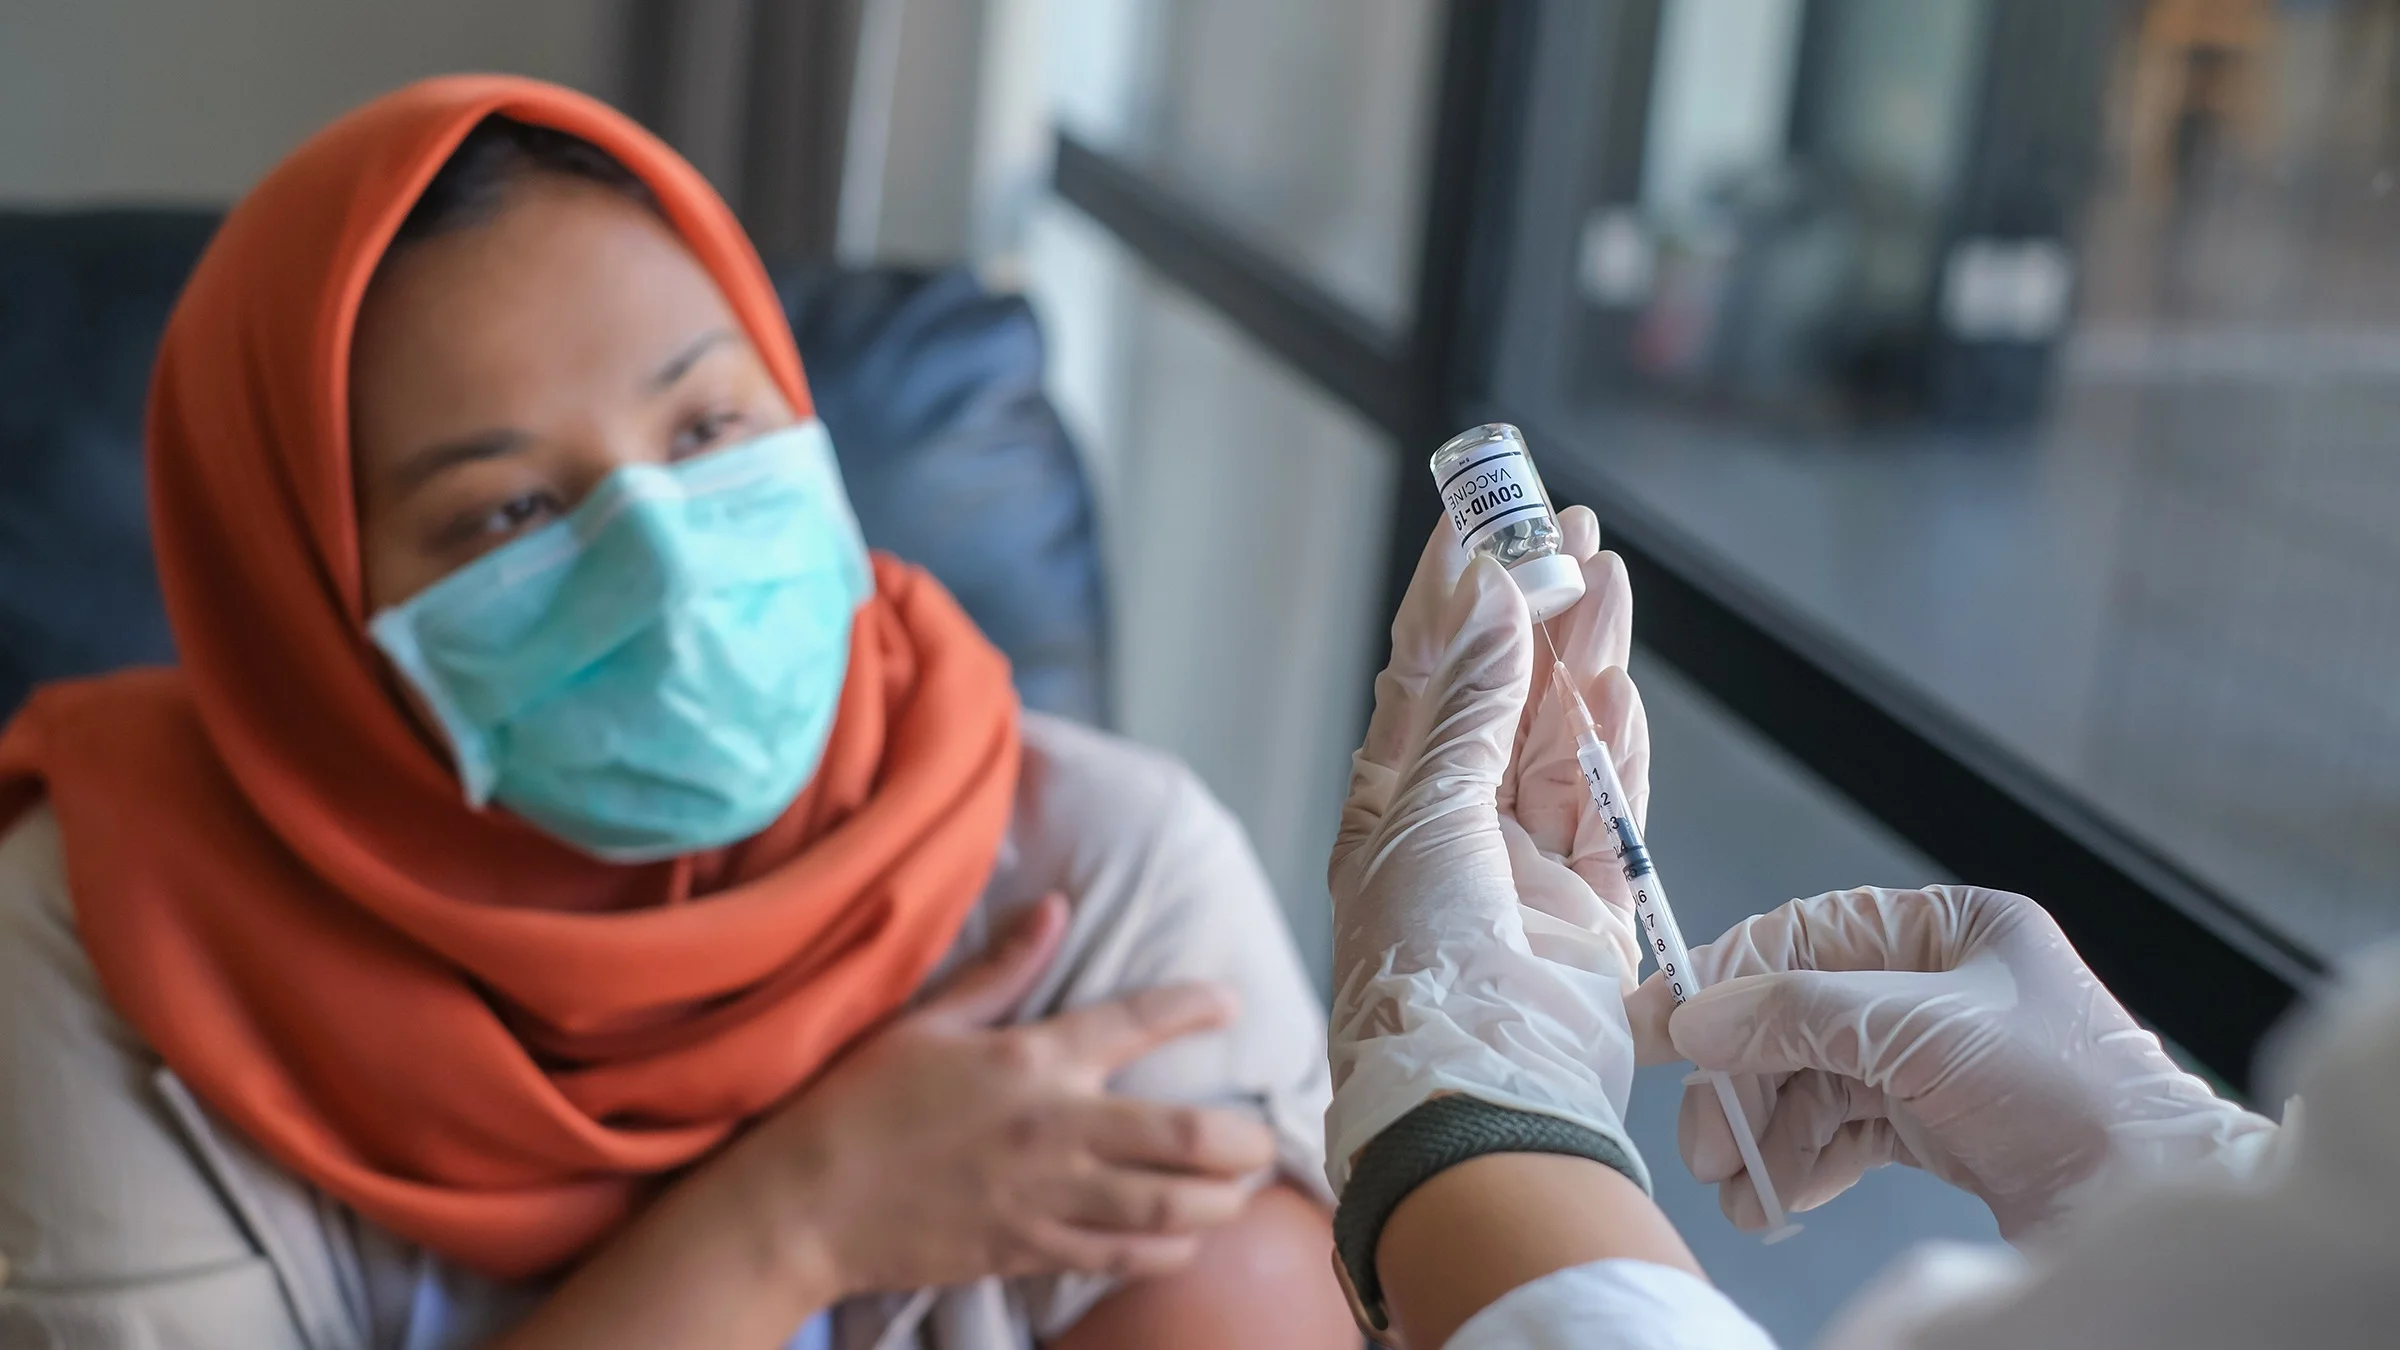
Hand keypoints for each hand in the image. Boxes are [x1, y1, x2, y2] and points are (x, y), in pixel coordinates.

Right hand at [734, 895, 1278, 1297]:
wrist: (804, 1205)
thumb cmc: (857, 1102)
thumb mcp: (927, 1020)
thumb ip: (1002, 969)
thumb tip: (1056, 908)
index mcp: (1030, 1059)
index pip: (1135, 1022)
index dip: (1196, 1007)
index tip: (1232, 1002)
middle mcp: (1054, 1129)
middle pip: (1188, 1137)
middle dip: (1243, 1142)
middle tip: (1262, 1140)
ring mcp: (1047, 1199)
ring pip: (1171, 1209)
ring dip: (1221, 1202)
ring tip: (1237, 1191)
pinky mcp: (1031, 1252)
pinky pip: (1124, 1258)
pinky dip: (1168, 1250)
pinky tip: (1183, 1239)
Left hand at [1323, 520, 1642, 1194]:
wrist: (1481, 1088)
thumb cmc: (1420, 959)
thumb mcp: (1427, 809)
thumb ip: (1468, 704)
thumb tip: (1484, 596)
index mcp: (1390, 806)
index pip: (1421, 675)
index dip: (1448, 595)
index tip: (1472, 518)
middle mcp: (1457, 828)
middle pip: (1501, 694)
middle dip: (1534, 608)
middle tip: (1564, 523)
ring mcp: (1529, 865)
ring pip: (1561, 736)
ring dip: (1582, 654)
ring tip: (1604, 568)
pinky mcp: (1593, 906)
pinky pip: (1609, 805)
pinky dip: (1617, 741)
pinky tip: (1622, 676)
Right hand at [1629, 885, 2275, 1237]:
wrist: (2151, 1206)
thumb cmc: (2072, 1100)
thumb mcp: (1921, 1033)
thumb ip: (1798, 1013)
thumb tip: (1694, 1014)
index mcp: (1948, 928)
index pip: (1804, 937)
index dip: (1723, 979)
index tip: (1655, 1024)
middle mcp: (1938, 985)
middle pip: (1797, 1019)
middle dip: (1742, 1083)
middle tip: (1702, 1140)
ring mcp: (1936, 1057)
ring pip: (1812, 1082)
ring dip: (1764, 1136)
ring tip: (1739, 1191)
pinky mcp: (1937, 1123)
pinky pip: (1842, 1130)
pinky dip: (1802, 1163)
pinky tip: (1777, 1198)